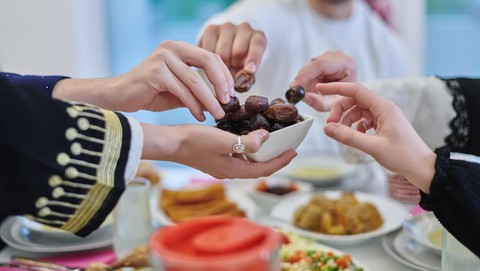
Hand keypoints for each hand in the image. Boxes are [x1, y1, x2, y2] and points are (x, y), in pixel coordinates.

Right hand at [117, 41, 234, 120]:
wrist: (120, 96)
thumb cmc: (150, 93)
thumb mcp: (179, 89)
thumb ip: (198, 90)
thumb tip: (222, 101)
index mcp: (180, 48)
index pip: (211, 56)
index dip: (224, 75)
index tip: (231, 93)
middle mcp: (172, 48)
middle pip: (208, 61)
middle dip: (221, 83)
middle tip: (228, 102)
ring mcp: (163, 58)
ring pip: (195, 80)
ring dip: (209, 100)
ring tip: (218, 114)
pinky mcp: (155, 73)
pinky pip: (182, 91)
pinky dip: (194, 105)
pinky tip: (200, 116)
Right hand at [141, 123, 296, 178]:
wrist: (170, 143)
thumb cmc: (193, 142)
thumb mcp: (223, 140)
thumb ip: (246, 142)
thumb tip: (266, 137)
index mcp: (233, 170)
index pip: (264, 169)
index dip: (281, 161)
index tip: (294, 151)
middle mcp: (229, 171)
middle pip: (258, 167)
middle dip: (274, 158)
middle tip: (286, 146)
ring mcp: (221, 165)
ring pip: (248, 162)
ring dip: (261, 154)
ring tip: (272, 142)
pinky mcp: (214, 158)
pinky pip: (237, 156)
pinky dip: (247, 149)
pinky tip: (248, 138)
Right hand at [199, 22, 266, 76]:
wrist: (228, 51)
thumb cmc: (242, 64)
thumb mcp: (248, 71)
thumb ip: (246, 77)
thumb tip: (239, 81)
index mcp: (258, 37)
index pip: (257, 45)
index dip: (254, 58)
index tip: (250, 70)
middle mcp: (244, 28)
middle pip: (237, 52)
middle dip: (234, 66)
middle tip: (232, 71)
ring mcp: (227, 27)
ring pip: (221, 53)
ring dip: (221, 65)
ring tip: (223, 66)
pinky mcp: (211, 29)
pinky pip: (208, 49)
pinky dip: (209, 60)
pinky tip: (213, 62)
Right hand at [290, 51, 357, 111]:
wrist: (352, 93)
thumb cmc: (347, 97)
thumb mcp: (334, 103)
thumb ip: (319, 102)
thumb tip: (303, 96)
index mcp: (346, 63)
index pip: (320, 65)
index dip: (305, 75)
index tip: (294, 86)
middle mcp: (338, 56)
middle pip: (312, 65)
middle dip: (302, 80)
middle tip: (295, 93)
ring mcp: (330, 55)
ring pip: (309, 67)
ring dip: (304, 80)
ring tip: (308, 92)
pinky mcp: (323, 58)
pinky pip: (309, 68)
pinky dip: (306, 79)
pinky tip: (311, 87)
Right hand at [317, 82, 435, 192]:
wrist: (422, 168)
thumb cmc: (404, 156)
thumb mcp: (373, 147)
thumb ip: (349, 137)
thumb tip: (327, 129)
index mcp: (383, 107)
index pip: (355, 90)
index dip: (336, 88)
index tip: (320, 88)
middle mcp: (384, 108)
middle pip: (354, 100)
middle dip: (339, 111)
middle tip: (330, 126)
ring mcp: (384, 116)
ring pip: (358, 111)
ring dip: (346, 120)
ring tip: (341, 134)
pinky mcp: (384, 125)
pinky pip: (364, 119)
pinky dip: (355, 126)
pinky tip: (355, 137)